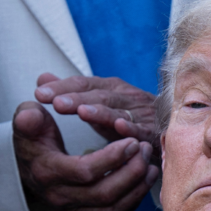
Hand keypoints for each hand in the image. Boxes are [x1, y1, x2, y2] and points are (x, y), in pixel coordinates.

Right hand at [13, 100, 158, 210]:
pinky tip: (145, 179)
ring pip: (113, 208)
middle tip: (144, 148)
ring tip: (150, 163)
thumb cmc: (34, 138)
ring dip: (137, 186)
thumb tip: (30, 114)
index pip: (85, 171)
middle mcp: (60, 197)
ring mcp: (74, 210)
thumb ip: (29, 117)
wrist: (29, 164)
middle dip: (131, 171)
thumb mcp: (27, 122)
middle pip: (104, 194)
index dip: (112, 157)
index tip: (132, 140)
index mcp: (47, 172)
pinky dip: (134, 199)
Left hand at [35, 73, 157, 144]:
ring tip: (82, 112)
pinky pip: (143, 130)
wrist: (171, 128)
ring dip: (102, 111)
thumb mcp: (96, 105)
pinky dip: (132, 128)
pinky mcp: (155, 132)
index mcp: (111, 89)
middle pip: (99, 96)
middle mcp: (126, 97)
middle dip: (77, 98)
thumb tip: (41, 77)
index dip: (63, 87)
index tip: (40, 94)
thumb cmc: (128, 117)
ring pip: (119, 111)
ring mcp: (142, 113)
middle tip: (56, 102)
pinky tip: (120, 127)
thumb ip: (70, 92)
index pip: (84, 84)